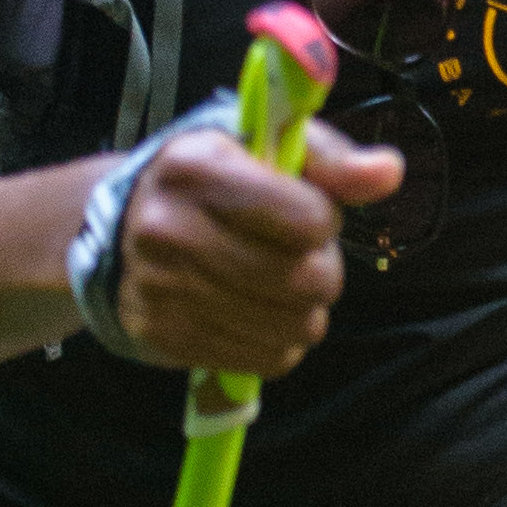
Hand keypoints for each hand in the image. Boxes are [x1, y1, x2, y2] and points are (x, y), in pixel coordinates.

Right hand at [95, 111, 403, 382]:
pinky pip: (265, 360)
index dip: (322, 218)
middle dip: (321, 271)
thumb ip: (331, 159)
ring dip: (304, 311)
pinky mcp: (166, 336)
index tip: (303, 212)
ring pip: (292, 327)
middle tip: (299, 257)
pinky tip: (258, 314)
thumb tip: (387, 172)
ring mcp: (163, 288)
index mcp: (198, 168)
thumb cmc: (209, 183)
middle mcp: (171, 228)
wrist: (119, 232)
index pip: (308, 219)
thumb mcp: (263, 147)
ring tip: (280, 287)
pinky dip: (277, 342)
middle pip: (305, 280)